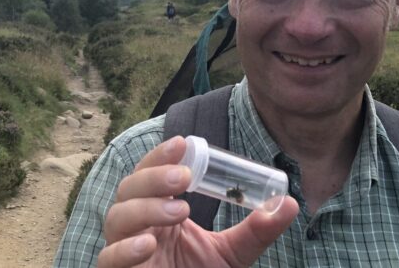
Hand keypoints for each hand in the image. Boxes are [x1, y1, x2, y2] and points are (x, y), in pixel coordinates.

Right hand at [98, 136, 298, 266]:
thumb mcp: (233, 254)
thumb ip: (256, 230)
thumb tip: (289, 203)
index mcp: (157, 211)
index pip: (150, 173)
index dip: (160, 156)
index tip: (184, 143)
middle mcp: (136, 226)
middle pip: (128, 189)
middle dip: (153, 178)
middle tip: (185, 178)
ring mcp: (123, 250)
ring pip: (117, 218)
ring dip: (145, 208)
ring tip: (180, 211)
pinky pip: (108, 259)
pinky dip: (124, 249)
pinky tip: (149, 244)